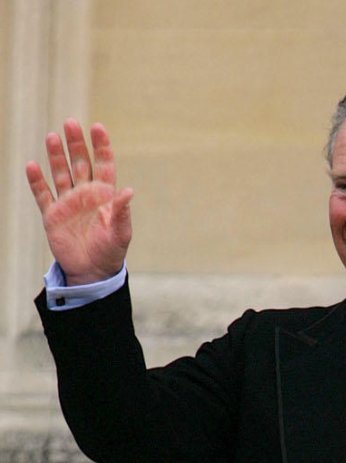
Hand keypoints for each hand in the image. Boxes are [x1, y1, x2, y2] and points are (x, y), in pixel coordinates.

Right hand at [26, 120, 132, 284]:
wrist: (93, 272)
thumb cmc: (111, 252)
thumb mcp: (121, 233)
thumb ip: (122, 212)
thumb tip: (129, 191)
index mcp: (105, 196)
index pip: (103, 165)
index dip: (101, 147)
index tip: (97, 127)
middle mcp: (85, 195)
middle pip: (80, 163)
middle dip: (76, 144)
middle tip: (70, 123)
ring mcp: (68, 203)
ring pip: (60, 173)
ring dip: (56, 156)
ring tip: (52, 137)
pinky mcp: (52, 215)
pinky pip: (42, 194)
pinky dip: (37, 181)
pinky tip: (33, 165)